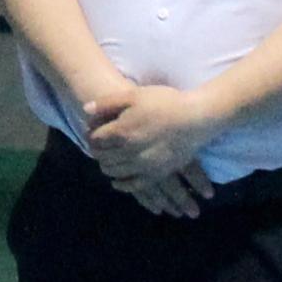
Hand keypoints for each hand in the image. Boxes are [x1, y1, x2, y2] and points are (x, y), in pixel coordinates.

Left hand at [83, 84, 218, 203]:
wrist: (196, 118)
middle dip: (97, 152)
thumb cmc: (165, 103)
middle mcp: (129, 152)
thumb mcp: (134, 95)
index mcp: (121, 132)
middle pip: (103, 157)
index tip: (91, 133)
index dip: (91, 136)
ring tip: (106, 162)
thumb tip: (86, 110)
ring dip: (107, 167)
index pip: (95, 140)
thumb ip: (107, 103)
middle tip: (97, 148)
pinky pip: (134, 186)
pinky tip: (118, 182)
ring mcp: (143, 166)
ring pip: (115, 172)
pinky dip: (122, 185)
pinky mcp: (157, 174)